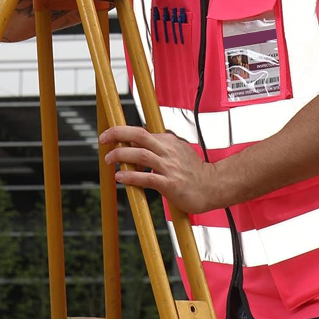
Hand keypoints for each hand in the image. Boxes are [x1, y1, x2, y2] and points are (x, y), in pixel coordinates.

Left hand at [99, 126, 219, 214]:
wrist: (214, 186)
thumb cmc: (195, 172)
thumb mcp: (178, 152)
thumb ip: (160, 148)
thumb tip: (137, 145)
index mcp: (169, 141)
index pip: (141, 132)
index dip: (123, 132)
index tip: (109, 134)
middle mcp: (168, 150)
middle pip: (139, 135)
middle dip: (118, 134)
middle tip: (103, 138)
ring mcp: (170, 167)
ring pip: (141, 154)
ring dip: (121, 155)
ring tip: (109, 159)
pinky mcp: (170, 184)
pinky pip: (147, 178)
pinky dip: (132, 176)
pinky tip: (121, 177)